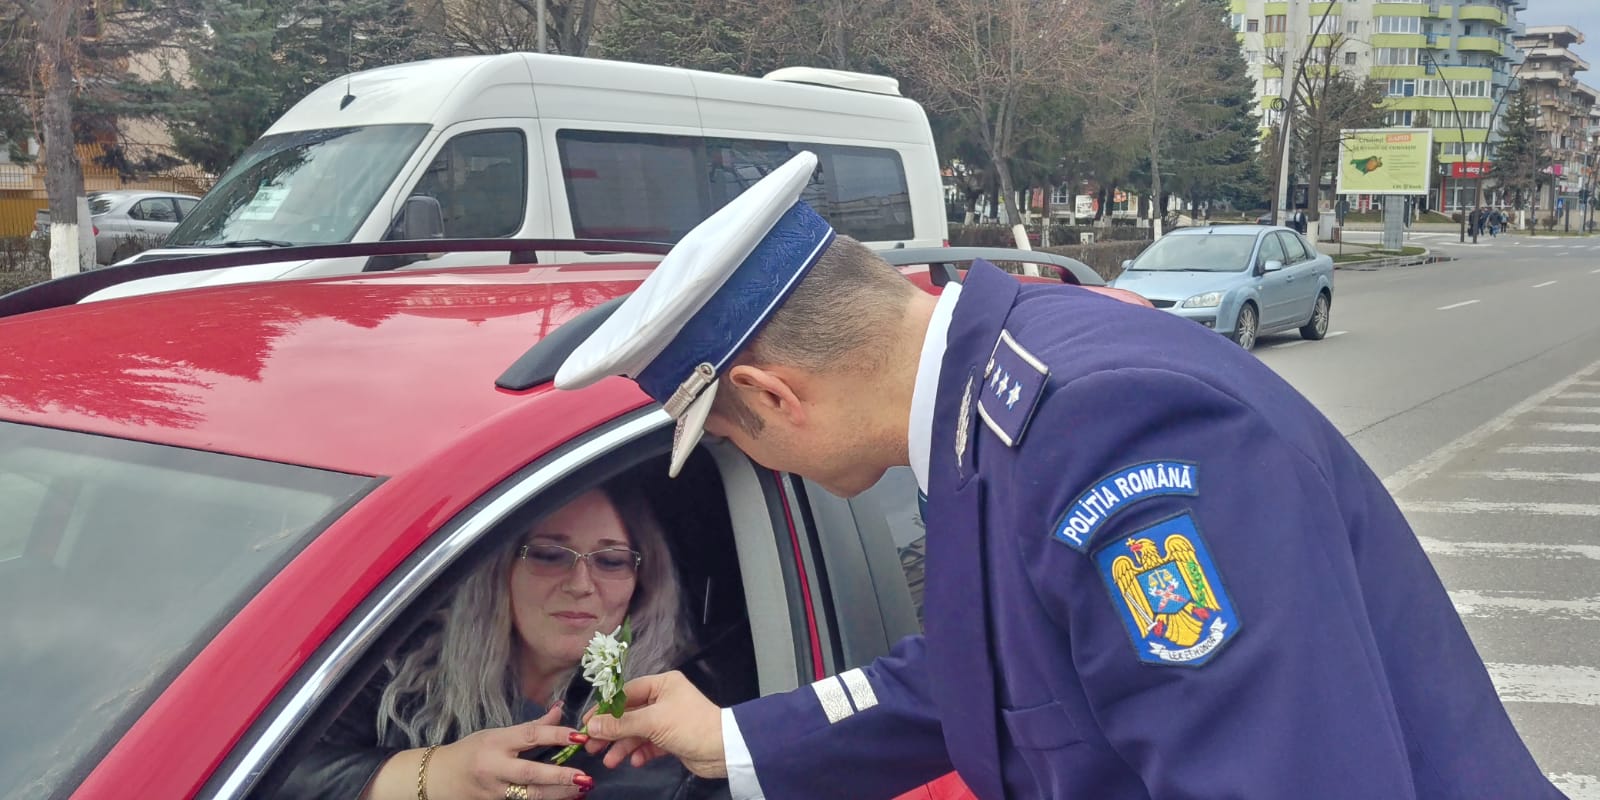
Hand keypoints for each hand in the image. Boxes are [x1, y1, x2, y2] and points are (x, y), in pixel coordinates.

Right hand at [425, 705, 594, 798]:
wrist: (439, 778)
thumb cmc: (471, 751)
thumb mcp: (497, 733)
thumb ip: (530, 727)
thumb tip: (559, 710)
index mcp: (496, 742)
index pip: (530, 736)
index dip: (556, 735)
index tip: (579, 736)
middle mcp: (494, 768)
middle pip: (530, 774)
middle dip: (559, 776)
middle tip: (585, 776)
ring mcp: (494, 790)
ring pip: (530, 795)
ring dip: (558, 794)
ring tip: (581, 789)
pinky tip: (565, 798)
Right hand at [581, 671, 727, 778]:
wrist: (723, 751)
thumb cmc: (689, 726)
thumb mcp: (652, 722)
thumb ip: (620, 724)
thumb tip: (592, 725)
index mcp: (662, 684)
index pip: (625, 693)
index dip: (605, 708)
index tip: (587, 723)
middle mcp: (664, 698)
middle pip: (629, 714)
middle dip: (611, 731)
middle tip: (592, 746)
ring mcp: (668, 719)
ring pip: (637, 731)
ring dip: (623, 746)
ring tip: (609, 761)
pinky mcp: (672, 739)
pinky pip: (649, 744)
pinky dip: (640, 752)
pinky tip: (635, 762)